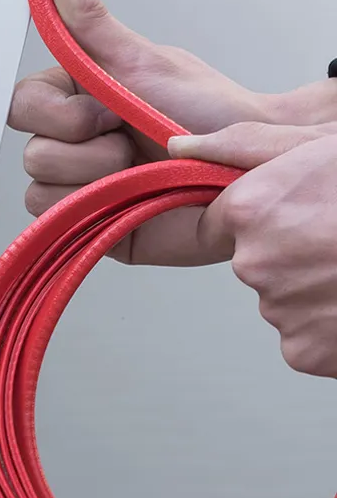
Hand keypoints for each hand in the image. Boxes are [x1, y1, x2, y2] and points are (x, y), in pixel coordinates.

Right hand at [9, 0, 336, 265]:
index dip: (56, 112)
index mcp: (76, 97)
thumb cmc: (205, 111)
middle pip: (30, 148)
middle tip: (129, 140)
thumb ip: (87, 18)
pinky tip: (125, 198)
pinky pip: (50, 215)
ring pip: (37, 185)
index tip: (101, 108)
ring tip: (136, 172)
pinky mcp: (87, 220)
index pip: (23, 104)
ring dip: (93, 176)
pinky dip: (87, 206)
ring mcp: (78, 182)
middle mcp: (73, 140)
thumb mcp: (139, 58)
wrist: (244, 168)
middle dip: (85, 147)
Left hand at [168, 122, 336, 378]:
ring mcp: (278, 309)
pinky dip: (326, 328)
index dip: (258, 220)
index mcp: (251, 210)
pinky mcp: (303, 351)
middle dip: (287, 253)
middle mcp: (253, 261)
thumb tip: (176, 147)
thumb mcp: (314, 146)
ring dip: (310, 290)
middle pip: (253, 260)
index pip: (221, 223)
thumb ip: (240, 147)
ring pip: (281, 298)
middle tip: (334, 241)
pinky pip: (301, 336)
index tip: (289, 217)